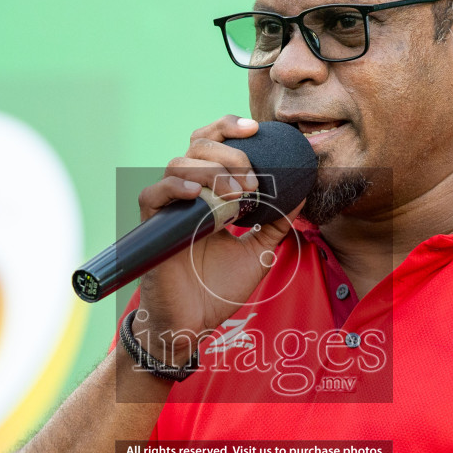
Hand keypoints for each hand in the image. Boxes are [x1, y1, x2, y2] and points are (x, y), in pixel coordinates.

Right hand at [135, 116, 298, 362]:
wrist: (192, 324)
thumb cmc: (217, 289)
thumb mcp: (259, 251)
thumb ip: (276, 222)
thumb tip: (301, 193)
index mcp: (209, 194)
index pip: (212, 145)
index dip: (229, 129)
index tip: (256, 128)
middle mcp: (186, 196)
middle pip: (197, 145)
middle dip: (230, 153)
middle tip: (253, 180)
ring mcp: (168, 210)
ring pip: (178, 164)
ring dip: (212, 172)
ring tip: (237, 194)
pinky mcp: (152, 229)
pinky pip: (154, 194)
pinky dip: (176, 187)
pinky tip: (198, 195)